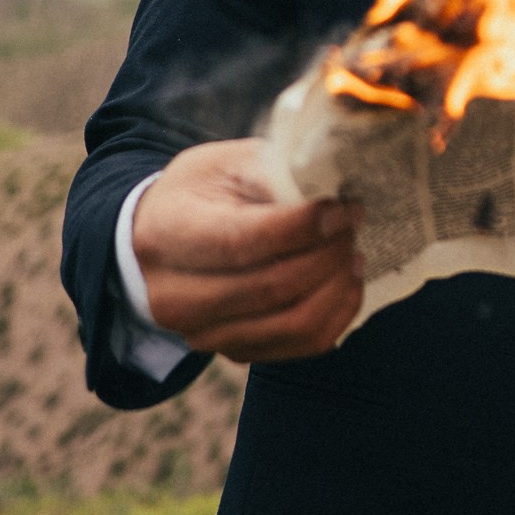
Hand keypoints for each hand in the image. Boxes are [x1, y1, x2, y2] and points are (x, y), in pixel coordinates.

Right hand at [132, 140, 363, 362]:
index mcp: (165, 234)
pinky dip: (336, 314)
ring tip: (351, 252)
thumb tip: (330, 198)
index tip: (340, 208)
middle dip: (327, 254)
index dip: (301, 227)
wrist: (162, 236)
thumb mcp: (226, 163)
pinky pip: (301, 346)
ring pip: (292, 324)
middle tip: (351, 225)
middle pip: (271, 288)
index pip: (240, 242)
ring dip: (337, 287)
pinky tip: (345, 281)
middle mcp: (174, 296)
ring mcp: (202, 333)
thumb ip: (273, 174)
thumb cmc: (199, 192)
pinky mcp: (233, 352)